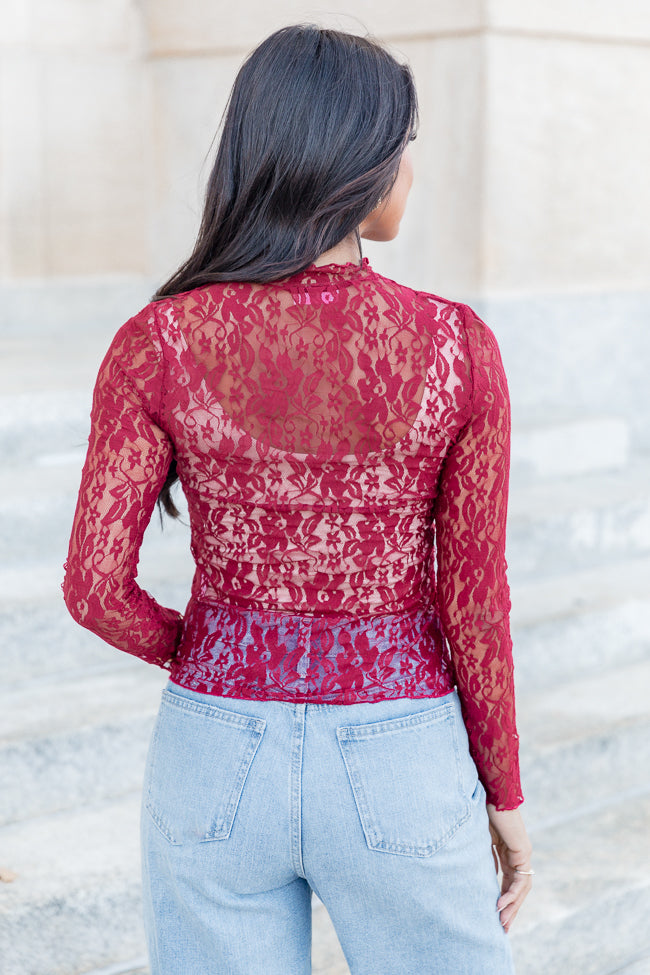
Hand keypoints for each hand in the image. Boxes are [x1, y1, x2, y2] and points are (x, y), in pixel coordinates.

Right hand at [486, 803, 532, 932]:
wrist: (491, 791)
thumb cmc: (482, 810)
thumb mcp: (480, 839)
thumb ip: (484, 856)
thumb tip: (486, 875)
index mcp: (507, 851)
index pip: (508, 881)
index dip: (502, 899)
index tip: (493, 915)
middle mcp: (517, 854)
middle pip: (517, 888)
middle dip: (510, 909)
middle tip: (501, 928)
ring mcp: (522, 852)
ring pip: (521, 887)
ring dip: (512, 906)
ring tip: (501, 922)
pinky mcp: (523, 851)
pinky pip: (521, 879)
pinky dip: (512, 893)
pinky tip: (501, 904)